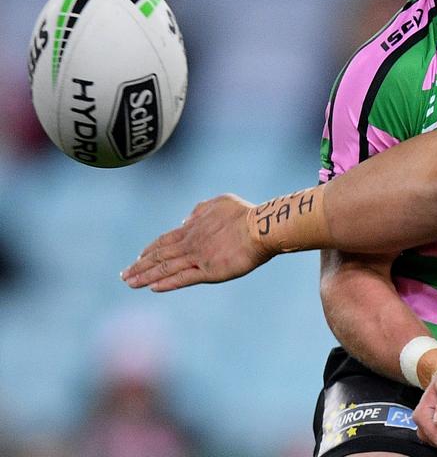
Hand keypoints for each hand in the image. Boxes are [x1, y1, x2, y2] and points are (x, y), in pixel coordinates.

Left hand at [121, 194, 271, 291]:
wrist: (261, 227)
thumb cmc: (245, 213)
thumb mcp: (221, 202)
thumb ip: (200, 209)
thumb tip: (184, 219)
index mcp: (193, 227)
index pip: (164, 241)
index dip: (150, 250)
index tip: (138, 258)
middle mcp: (190, 243)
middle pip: (158, 256)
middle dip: (139, 267)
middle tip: (124, 275)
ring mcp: (198, 258)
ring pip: (165, 268)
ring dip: (145, 276)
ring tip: (131, 284)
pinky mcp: (209, 271)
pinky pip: (182, 278)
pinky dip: (167, 283)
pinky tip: (153, 287)